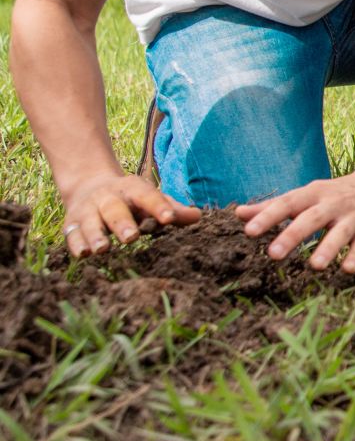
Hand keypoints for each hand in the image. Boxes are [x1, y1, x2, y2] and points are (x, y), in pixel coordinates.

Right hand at [62, 173, 200, 256]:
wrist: (89, 186)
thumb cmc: (131, 200)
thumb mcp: (151, 199)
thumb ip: (172, 209)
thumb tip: (198, 217)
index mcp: (131, 189)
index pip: (147, 196)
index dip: (159, 207)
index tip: (170, 219)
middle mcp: (107, 198)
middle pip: (115, 210)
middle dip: (123, 223)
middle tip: (131, 237)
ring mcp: (88, 211)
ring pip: (90, 223)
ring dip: (95, 236)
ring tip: (102, 249)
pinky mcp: (71, 224)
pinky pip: (72, 235)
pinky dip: (76, 244)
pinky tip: (83, 254)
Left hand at [237, 169, 354, 272]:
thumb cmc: (334, 195)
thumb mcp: (306, 195)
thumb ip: (274, 206)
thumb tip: (239, 213)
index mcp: (312, 194)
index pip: (287, 204)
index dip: (268, 216)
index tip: (248, 231)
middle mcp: (332, 204)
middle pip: (311, 219)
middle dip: (292, 236)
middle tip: (273, 255)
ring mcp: (353, 217)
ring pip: (339, 233)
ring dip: (327, 249)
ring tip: (314, 266)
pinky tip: (347, 269)